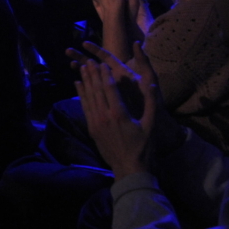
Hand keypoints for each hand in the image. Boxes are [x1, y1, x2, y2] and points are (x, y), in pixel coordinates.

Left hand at [70, 42, 186, 161]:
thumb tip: (150, 84)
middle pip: (96, 90)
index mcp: (119, 113)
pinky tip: (78, 84)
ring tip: (82, 67)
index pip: (109, 88)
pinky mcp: (91, 128)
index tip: (102, 63)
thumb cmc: (143, 147)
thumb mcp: (150, 125)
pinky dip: (80, 94)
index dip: (104, 74)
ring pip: (88, 97)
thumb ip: (151, 103)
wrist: (129, 168)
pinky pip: (84, 107)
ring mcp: (96, 122)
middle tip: (88, 60)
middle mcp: (104, 116)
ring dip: (85, 81)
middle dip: (92, 74)